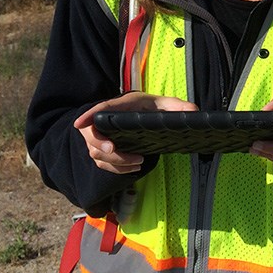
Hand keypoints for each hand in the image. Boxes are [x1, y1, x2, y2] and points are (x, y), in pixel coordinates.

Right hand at [74, 92, 196, 173]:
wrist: (140, 112)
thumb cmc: (150, 107)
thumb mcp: (164, 104)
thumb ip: (177, 107)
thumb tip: (193, 111)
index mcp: (117, 107)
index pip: (98, 110)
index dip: (87, 116)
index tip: (79, 124)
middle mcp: (105, 122)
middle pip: (92, 137)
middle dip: (101, 146)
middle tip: (115, 149)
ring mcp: (102, 138)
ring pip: (97, 154)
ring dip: (115, 161)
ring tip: (138, 162)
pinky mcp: (105, 151)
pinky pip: (103, 163)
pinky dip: (116, 168)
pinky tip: (134, 168)